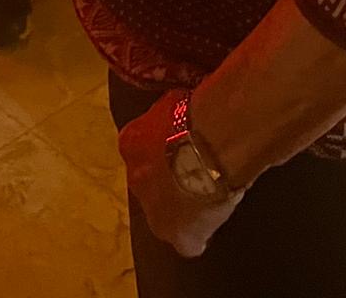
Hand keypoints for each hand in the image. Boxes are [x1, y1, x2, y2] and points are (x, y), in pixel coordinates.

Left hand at [118, 89, 241, 259]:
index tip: (182, 150)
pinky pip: (189, 241)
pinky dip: (199, 234)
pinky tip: (214, 220)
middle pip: (151, 186)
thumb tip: (176, 116)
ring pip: (165, 216)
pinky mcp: (178, 235)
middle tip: (195, 175)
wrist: (212, 142)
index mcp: (131, 144)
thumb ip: (167, 119)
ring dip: (182, 208)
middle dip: (169, 183)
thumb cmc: (196, 113)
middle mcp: (136, 179)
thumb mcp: (172, 106)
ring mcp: (155, 212)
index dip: (163, 153)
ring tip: (208, 195)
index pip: (142, 154)